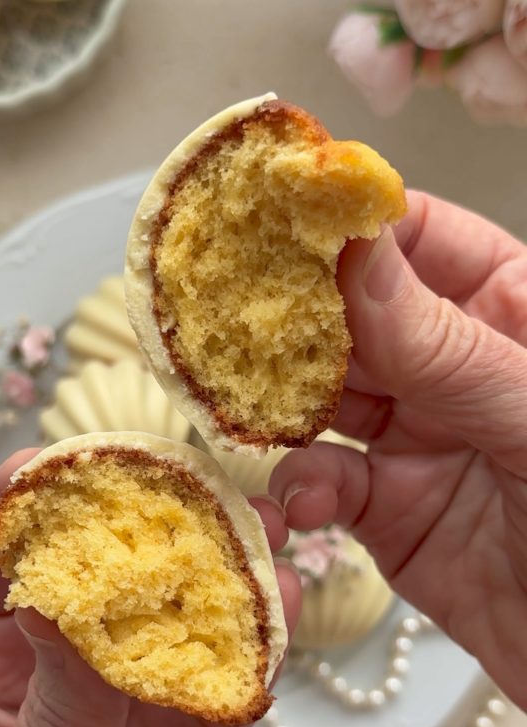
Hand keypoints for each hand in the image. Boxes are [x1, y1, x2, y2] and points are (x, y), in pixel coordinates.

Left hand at [0, 462, 299, 726]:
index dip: (19, 499)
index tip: (55, 460)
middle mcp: (73, 665)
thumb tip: (58, 600)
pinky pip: (239, 667)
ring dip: (218, 561)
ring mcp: (146, 692)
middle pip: (102, 562)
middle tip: (180, 476)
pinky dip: (263, 634)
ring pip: (182, 602)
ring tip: (253, 524)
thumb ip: (54, 707)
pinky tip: (282, 601)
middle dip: (139, 514)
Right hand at [271, 191, 526, 709]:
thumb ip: (442, 343)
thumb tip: (355, 253)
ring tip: (244, 404)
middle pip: (354, 313)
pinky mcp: (384, 508)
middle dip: (292, 315)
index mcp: (510, 311)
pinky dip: (300, 491)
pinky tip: (303, 506)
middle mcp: (454, 365)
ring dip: (280, 402)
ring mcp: (416, 435)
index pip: (418, 240)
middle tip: (228, 313)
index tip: (278, 219)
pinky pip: (322, 482)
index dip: (348, 226)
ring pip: (323, 395)